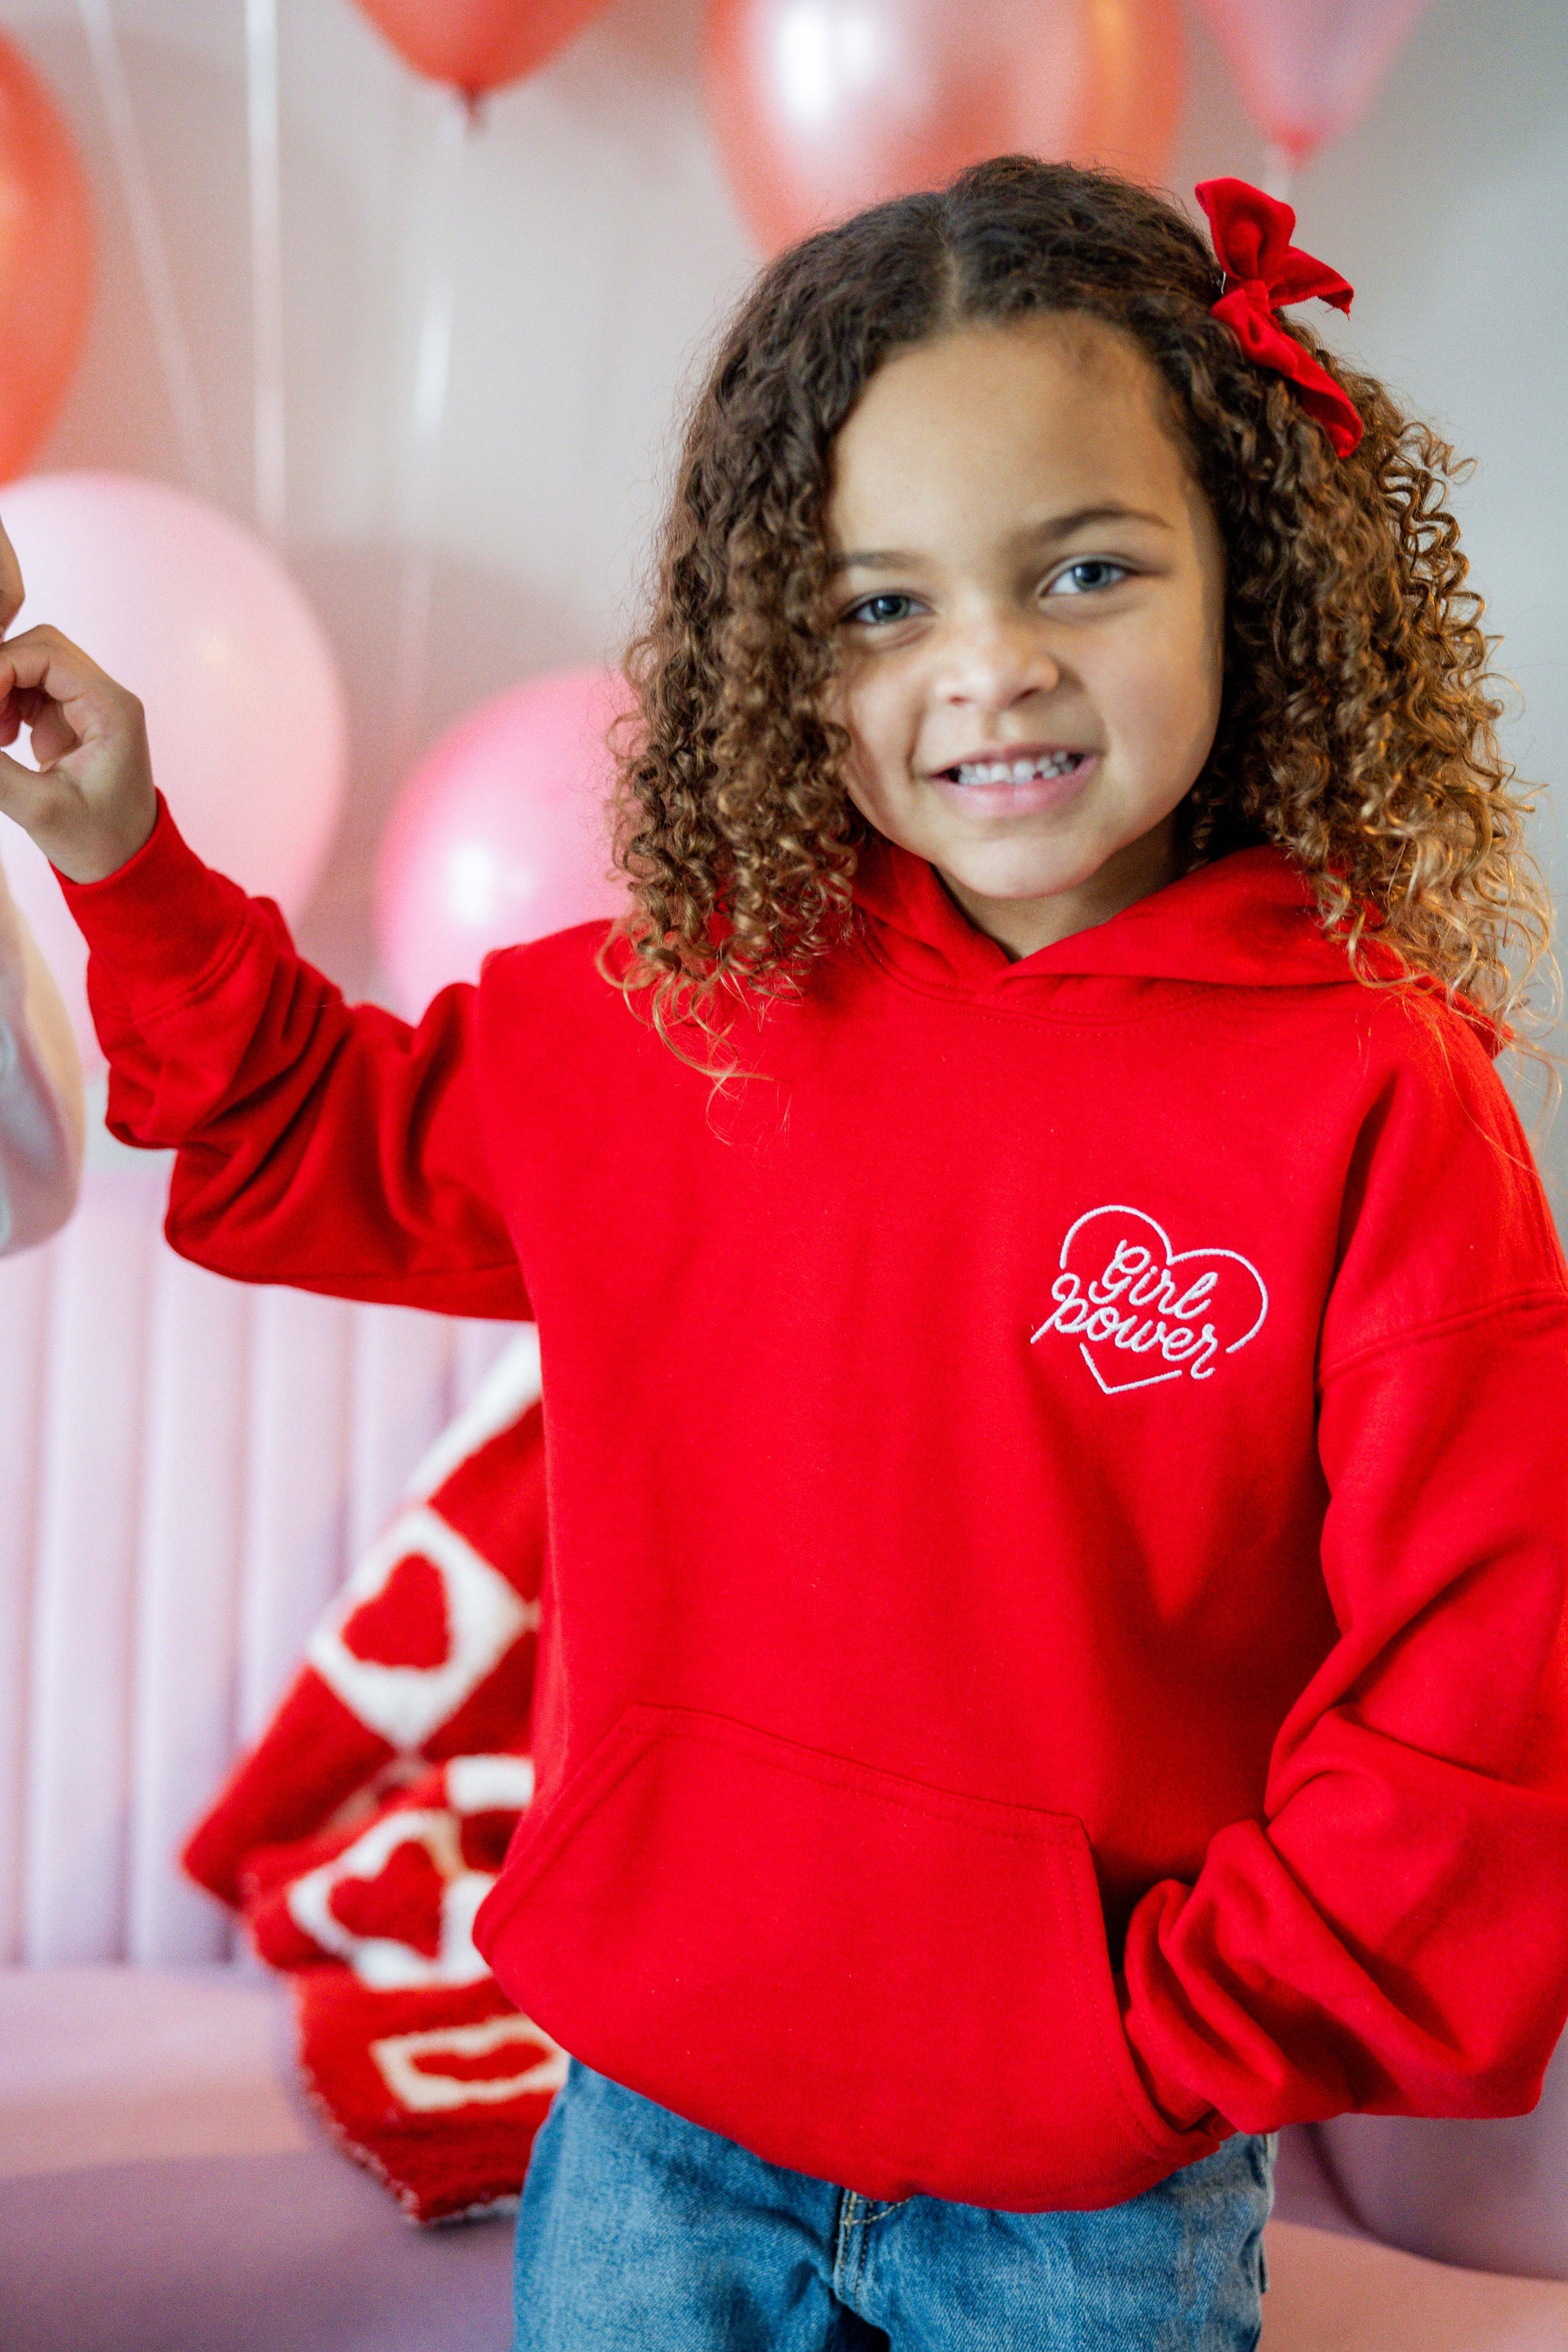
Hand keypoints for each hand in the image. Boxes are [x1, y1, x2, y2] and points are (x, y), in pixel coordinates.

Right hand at [0, 509, 156, 883]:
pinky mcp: (72, 719)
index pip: (46, 654)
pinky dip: (3, 703)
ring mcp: (89, 706)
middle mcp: (106, 698)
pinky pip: (29, 688)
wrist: (127, 865)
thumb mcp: (39, 809)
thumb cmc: (98, 843)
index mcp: (112, 711)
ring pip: (30, 664)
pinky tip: (0, 739)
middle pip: (39, 648)